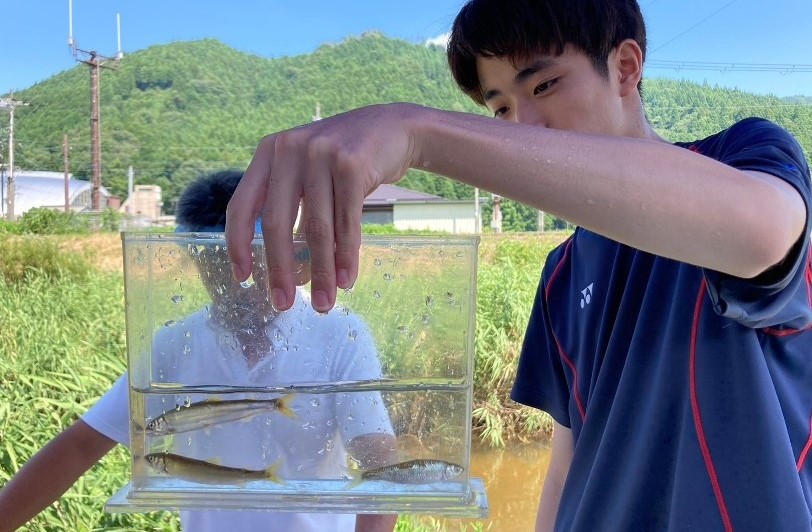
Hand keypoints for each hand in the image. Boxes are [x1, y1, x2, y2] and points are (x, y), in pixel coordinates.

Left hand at [226, 103, 420, 312]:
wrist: (394, 128)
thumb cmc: (346, 160)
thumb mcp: (308, 170)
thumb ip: (291, 206)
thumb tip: (288, 270)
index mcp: (270, 153)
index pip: (241, 205)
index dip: (237, 244)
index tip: (242, 278)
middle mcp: (289, 150)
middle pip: (276, 223)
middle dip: (279, 270)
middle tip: (282, 303)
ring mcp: (321, 155)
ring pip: (316, 228)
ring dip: (320, 272)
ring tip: (323, 302)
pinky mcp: (352, 165)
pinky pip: (346, 223)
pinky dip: (346, 256)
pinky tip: (346, 280)